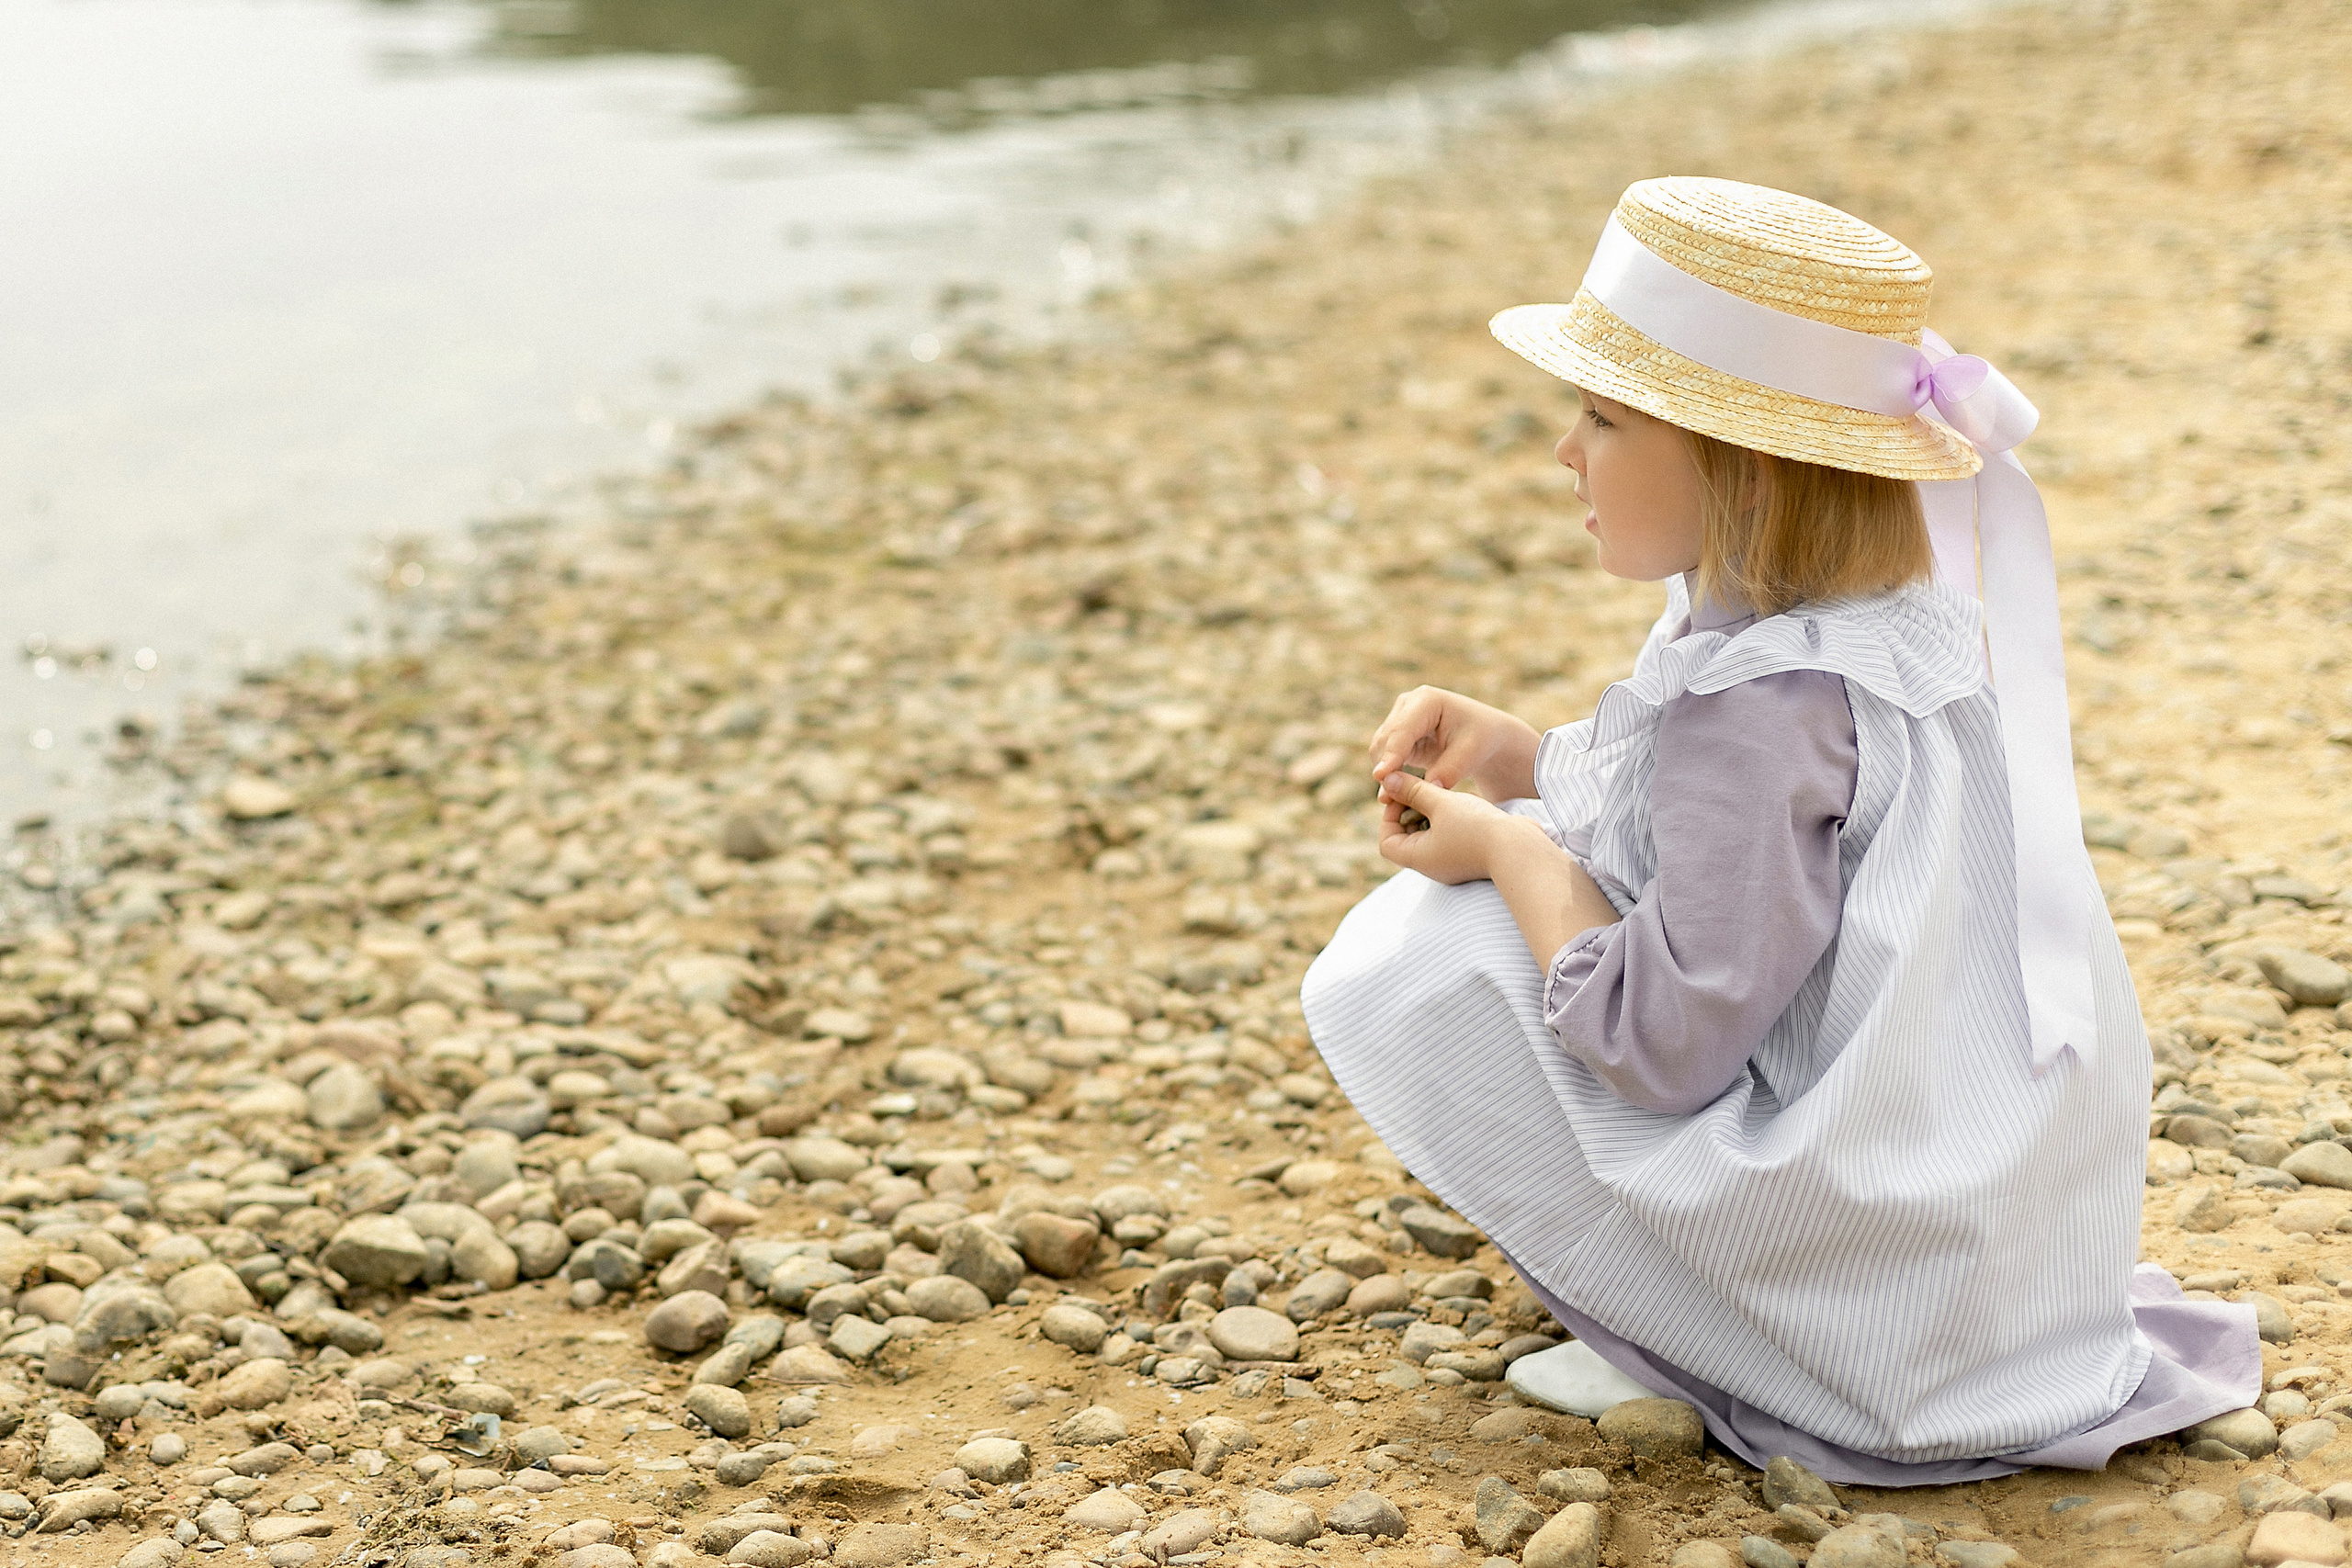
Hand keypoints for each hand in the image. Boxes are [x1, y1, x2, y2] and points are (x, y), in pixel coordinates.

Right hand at [1367, 686, 1540, 799]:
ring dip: (1385, 774)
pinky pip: (1386, 757)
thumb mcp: (1470, 754)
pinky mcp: (1398, 735)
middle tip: (1389, 800)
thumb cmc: (1481, 739)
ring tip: (1393, 801)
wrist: (1485, 735)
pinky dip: (1390, 776)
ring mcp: (1400, 718)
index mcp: (1427, 700)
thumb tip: (1422, 792)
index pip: (1402, 730)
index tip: (1381, 777)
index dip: (1391, 754)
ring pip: (1380, 750)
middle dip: (1385, 768)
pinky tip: (1395, 796)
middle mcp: (1407, 704)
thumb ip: (1447, 771)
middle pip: (1385, 739)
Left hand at [1376, 770, 1518, 883]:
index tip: (1404, 793)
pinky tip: (1461, 804)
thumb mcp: (1441, 803)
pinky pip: (1449, 837)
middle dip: (1411, 810)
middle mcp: (1432, 866)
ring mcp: (1451, 863)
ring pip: (1429, 835)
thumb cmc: (1478, 828)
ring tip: (1443, 794)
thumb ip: (1413, 790)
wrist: (1522, 849)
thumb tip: (1387, 779)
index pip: (1386, 841)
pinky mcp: (1469, 856)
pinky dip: (1449, 819)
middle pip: (1407, 838)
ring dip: (1431, 813)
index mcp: (1419, 859)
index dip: (1390, 815)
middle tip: (1422, 788)